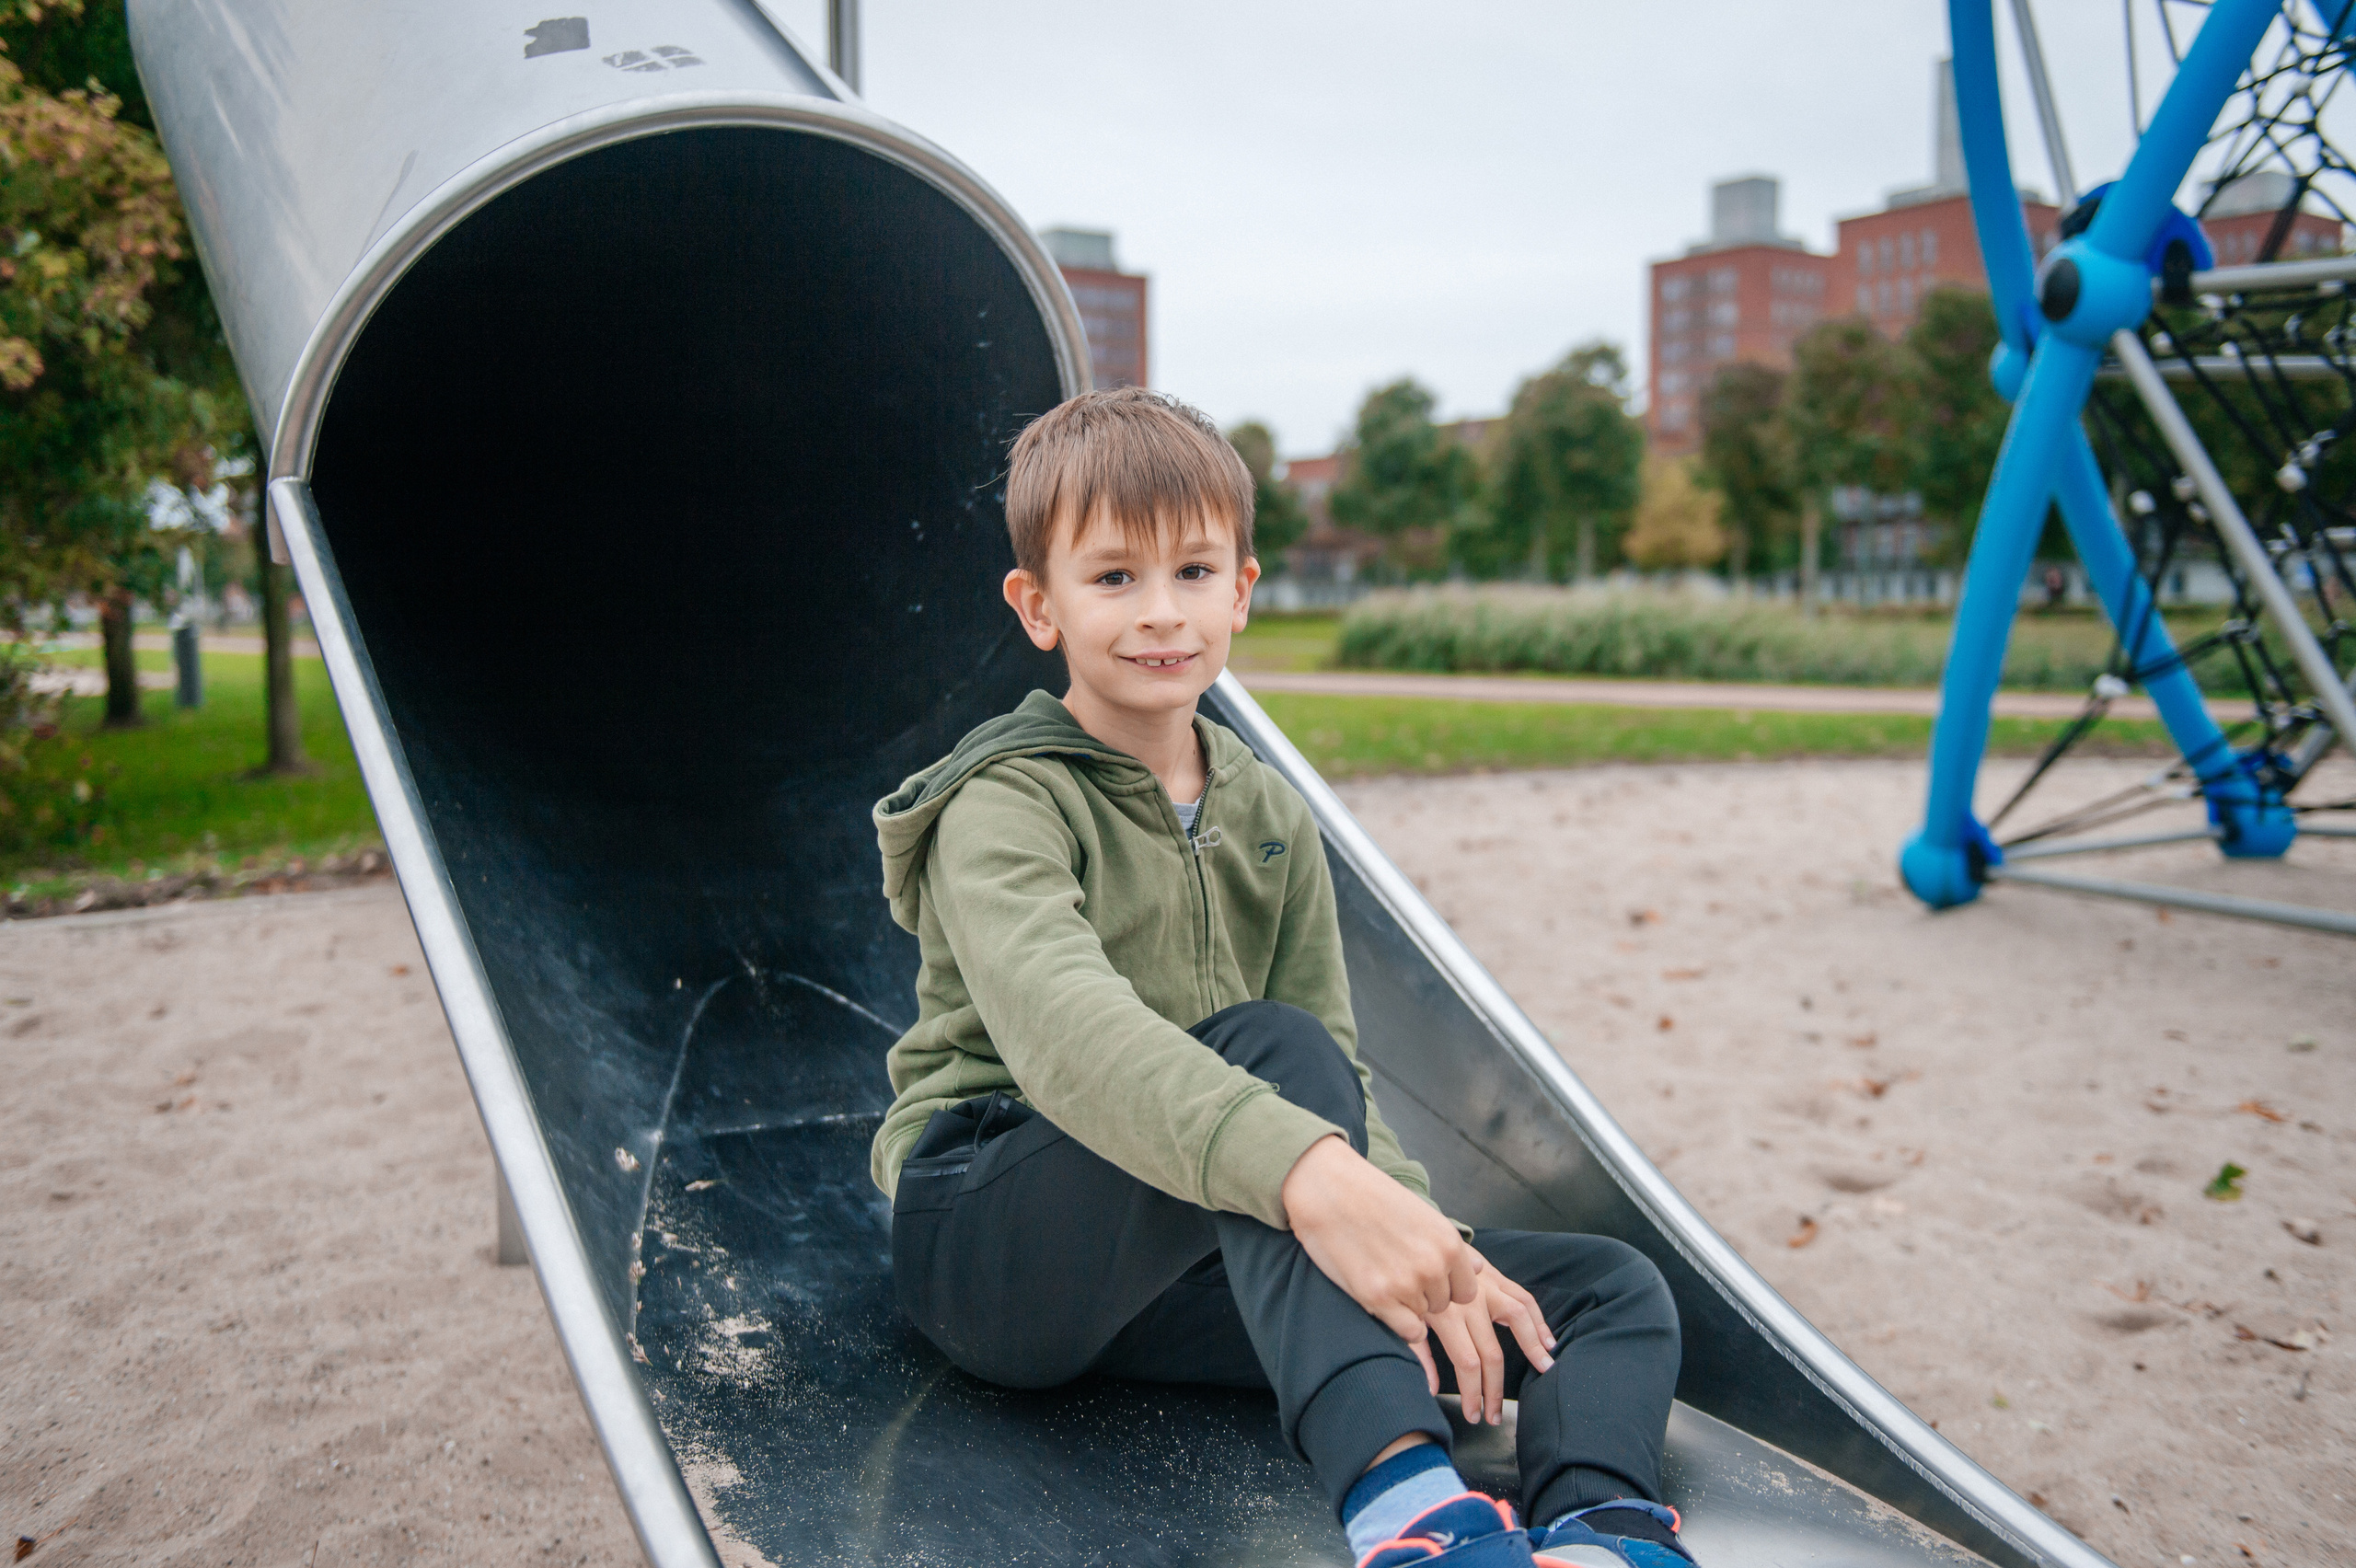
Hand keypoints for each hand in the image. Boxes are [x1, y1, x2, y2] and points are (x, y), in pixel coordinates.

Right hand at [1281, 1135, 1479, 1344]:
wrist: (1326, 1186)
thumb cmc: (1371, 1197)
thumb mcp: (1421, 1214)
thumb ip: (1450, 1246)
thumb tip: (1479, 1268)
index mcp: (1448, 1242)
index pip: (1467, 1291)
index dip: (1446, 1287)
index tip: (1424, 1277)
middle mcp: (1433, 1265)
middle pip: (1443, 1305)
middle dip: (1424, 1296)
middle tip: (1395, 1272)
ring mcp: (1406, 1284)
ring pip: (1422, 1317)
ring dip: (1405, 1305)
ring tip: (1381, 1276)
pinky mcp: (1378, 1297)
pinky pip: (1408, 1332)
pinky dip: (1398, 1324)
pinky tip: (1381, 1301)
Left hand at [1415, 1250, 1555, 1424]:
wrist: (1409, 1238)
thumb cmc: (1405, 1282)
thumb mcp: (1401, 1317)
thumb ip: (1416, 1353)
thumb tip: (1430, 1390)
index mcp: (1444, 1314)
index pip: (1468, 1363)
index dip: (1474, 1394)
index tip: (1474, 1414)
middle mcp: (1469, 1300)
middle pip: (1492, 1352)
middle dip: (1495, 1390)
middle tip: (1495, 1416)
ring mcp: (1486, 1285)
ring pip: (1518, 1319)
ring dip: (1532, 1347)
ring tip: (1543, 1369)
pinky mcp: (1495, 1275)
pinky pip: (1523, 1297)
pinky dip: (1538, 1319)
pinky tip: (1547, 1339)